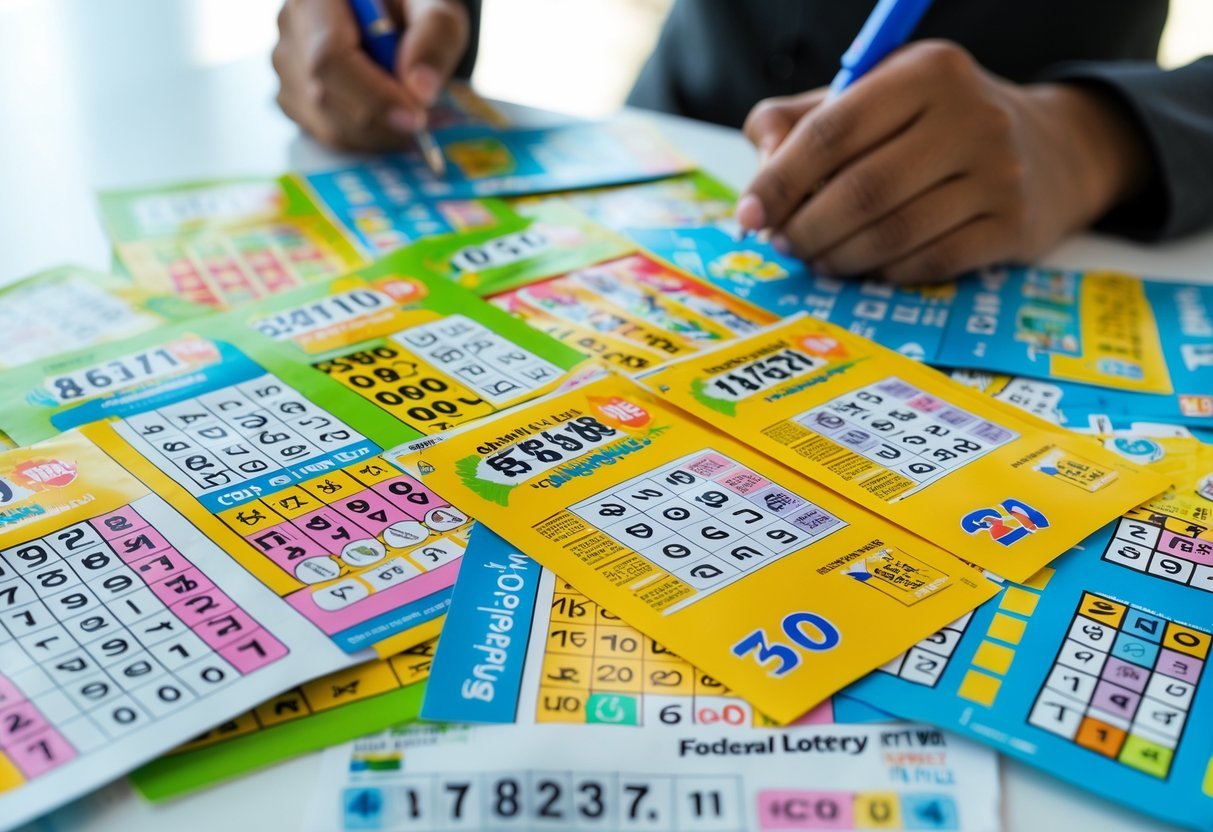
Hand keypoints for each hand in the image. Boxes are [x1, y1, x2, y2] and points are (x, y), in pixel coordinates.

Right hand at [273, 0, 468, 150]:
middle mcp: (291, 29)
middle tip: (422, 117)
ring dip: (379, 133)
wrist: (392, 14)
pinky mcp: (294, 98)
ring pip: (328, 125)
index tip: (415, 118)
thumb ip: (434, 40)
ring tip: (408, 108)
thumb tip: (420, 91)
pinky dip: (368, 138)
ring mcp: (287, 67)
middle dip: (382, 120)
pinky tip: (388, 114)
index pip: (330, 58)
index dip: (372, 96)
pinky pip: (329, 134)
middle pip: (324, 97)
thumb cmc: (412, 6)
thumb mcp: (436, 8)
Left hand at [738, 41, 1149, 283]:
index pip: (832, 132)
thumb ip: (801, 121)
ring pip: (892, 234)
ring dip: (838, 257)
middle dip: (806, 228)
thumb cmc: (931, 126)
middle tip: (785, 244)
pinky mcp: (1014, 225)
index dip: (779, 181)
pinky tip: (869, 267)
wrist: (1049, 150)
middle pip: (860, 190)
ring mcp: (1000, 173)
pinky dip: (885, 272)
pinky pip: (928, 263)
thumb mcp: (873, 98)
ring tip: (817, 258)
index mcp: (925, 71)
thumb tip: (761, 166)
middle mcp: (971, 115)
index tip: (748, 217)